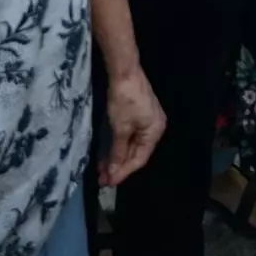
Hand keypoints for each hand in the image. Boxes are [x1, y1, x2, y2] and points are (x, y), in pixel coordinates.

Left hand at [100, 66, 165, 185]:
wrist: (124, 72)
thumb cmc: (125, 102)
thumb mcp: (120, 129)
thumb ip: (118, 153)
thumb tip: (113, 173)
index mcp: (155, 132)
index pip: (140, 159)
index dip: (123, 172)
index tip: (108, 182)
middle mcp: (154, 128)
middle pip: (136, 153)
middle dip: (118, 166)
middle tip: (101, 179)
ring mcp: (147, 120)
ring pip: (131, 145)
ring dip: (116, 157)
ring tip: (101, 169)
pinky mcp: (138, 114)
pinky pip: (129, 136)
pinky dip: (118, 145)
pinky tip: (107, 153)